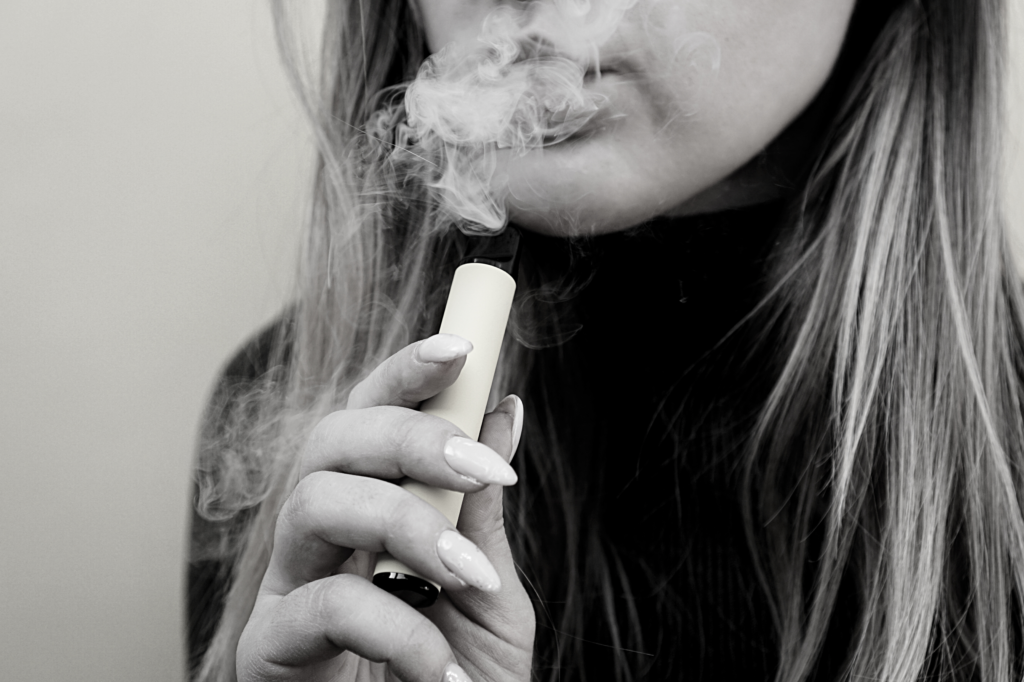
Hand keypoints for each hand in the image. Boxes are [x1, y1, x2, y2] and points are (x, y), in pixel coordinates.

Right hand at [236, 334, 534, 681]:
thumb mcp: (490, 595)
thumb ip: (482, 510)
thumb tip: (503, 411)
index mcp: (371, 514)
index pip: (371, 421)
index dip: (405, 374)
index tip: (463, 347)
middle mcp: (320, 539)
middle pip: (331, 442)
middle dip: (408, 435)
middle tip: (484, 466)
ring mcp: (288, 590)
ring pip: (313, 501)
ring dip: (406, 522)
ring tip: (470, 575)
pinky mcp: (268, 652)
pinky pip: (322, 605)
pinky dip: (396, 628)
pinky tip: (443, 670)